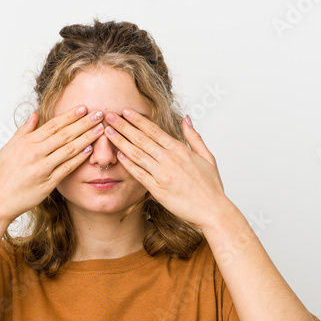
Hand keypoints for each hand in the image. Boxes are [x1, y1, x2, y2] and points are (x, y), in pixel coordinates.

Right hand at [0, 105, 105, 221]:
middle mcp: (35, 154)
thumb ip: (24, 131)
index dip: (70, 116)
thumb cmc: (2, 175)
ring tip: (100, 129)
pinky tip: (89, 150)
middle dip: (84, 123)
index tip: (84, 108)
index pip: (53, 125)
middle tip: (99, 114)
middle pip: (64, 135)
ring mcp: (42, 169)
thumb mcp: (8, 148)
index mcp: (26, 143)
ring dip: (86, 138)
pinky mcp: (47, 184)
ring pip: (69, 150)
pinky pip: (67, 168)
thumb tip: (35, 115)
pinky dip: (79, 159)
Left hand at [101, 109, 228, 229]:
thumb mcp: (207, 157)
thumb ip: (194, 137)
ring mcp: (163, 175)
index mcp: (181, 150)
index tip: (125, 110)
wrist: (212, 210)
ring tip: (107, 132)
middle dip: (123, 126)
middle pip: (141, 139)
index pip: (154, 130)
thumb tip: (186, 119)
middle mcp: (170, 160)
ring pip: (137, 154)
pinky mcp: (158, 190)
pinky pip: (139, 174)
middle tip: (109, 115)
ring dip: (120, 141)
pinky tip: (118, 155)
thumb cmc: (211, 186)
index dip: (138, 120)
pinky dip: (128, 164)